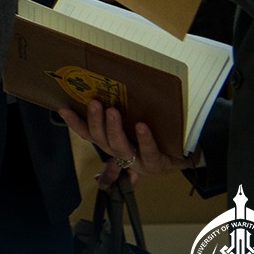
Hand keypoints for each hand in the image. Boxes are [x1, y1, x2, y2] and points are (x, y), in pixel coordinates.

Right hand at [59, 101, 194, 186]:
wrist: (190, 154)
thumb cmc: (162, 136)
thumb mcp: (139, 123)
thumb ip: (124, 114)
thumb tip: (108, 89)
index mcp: (114, 145)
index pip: (89, 134)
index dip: (75, 123)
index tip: (63, 108)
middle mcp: (123, 155)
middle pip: (102, 140)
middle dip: (96, 121)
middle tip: (95, 102)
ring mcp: (139, 162)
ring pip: (119, 147)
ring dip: (113, 129)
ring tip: (112, 110)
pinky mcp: (157, 164)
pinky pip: (148, 152)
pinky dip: (144, 139)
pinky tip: (141, 126)